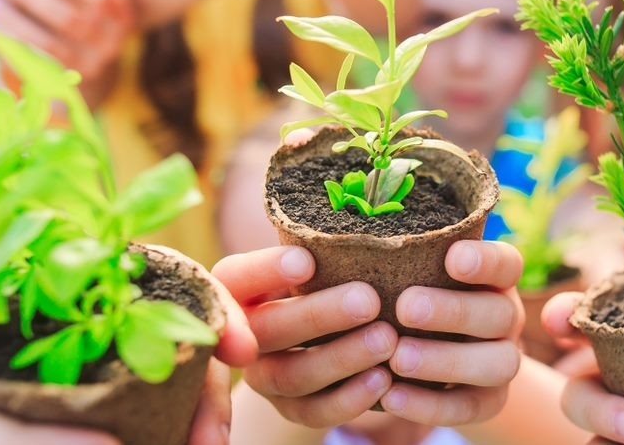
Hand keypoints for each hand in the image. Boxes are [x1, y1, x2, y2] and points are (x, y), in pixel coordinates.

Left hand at [0, 0, 132, 107]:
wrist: (94, 56)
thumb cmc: (80, 2)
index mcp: (117, 9)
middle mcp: (110, 41)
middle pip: (70, 20)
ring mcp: (88, 67)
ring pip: (51, 47)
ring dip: (16, 24)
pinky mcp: (64, 86)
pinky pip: (35, 72)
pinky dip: (12, 52)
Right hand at [213, 245, 395, 427]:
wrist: (314, 348)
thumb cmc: (322, 283)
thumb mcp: (315, 262)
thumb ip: (325, 247)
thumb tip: (366, 212)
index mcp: (239, 289)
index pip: (236, 277)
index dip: (265, 271)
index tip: (306, 261)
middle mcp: (243, 336)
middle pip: (267, 329)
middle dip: (319, 315)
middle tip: (368, 300)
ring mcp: (262, 378)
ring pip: (291, 375)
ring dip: (342, 358)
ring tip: (387, 339)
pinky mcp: (289, 411)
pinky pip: (313, 412)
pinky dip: (350, 398)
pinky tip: (383, 379)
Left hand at [380, 240, 525, 426]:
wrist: (438, 360)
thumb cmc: (411, 297)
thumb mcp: (406, 274)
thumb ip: (385, 261)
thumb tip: (316, 255)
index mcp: (494, 278)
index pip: (506, 263)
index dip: (486, 261)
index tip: (453, 258)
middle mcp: (506, 316)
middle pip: (501, 313)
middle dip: (454, 311)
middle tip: (406, 308)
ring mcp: (503, 359)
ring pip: (497, 363)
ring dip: (447, 361)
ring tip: (398, 359)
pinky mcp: (490, 401)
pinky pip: (470, 407)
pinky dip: (432, 405)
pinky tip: (392, 397)